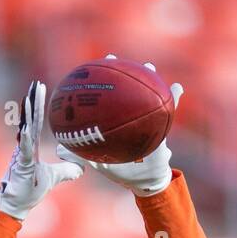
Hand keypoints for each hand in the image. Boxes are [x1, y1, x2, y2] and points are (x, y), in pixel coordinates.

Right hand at [0, 80, 83, 220]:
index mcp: (31, 147)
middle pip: (30, 120)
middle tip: (37, 84)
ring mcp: (21, 155)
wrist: (15, 205)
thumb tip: (81, 167)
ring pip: (25, 130)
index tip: (41, 89)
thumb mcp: (53, 178)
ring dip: (27, 115)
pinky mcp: (20, 166)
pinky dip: (25, 139)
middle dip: (33, 102)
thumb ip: (66, 171)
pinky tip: (26, 129)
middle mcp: (24, 147)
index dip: (39, 106)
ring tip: (29, 98)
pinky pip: (24, 151)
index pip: (37, 122)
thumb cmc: (30, 191)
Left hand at [56, 61, 182, 196]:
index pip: (104, 97)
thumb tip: (58, 150)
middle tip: (112, 57)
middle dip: (119, 73)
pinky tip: (179, 87)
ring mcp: (145, 118)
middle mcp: (128, 117)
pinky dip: (175, 98)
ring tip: (148, 66)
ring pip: (145, 94)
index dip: (97, 81)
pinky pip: (170, 110)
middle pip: (123, 90)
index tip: (90, 67)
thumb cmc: (124, 171)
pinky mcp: (162, 125)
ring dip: (149, 80)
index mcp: (114, 122)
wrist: (146, 181)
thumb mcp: (100, 164)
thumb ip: (78, 156)